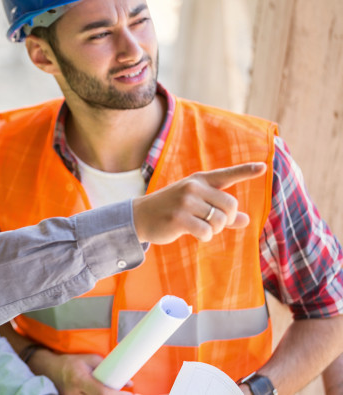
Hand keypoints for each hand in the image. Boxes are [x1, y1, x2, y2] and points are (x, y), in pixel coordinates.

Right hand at [46, 353, 132, 394]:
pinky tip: (105, 393)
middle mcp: (75, 393)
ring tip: (118, 393)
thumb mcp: (90, 359)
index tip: (131, 394)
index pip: (102, 392)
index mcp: (80, 380)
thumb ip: (109, 369)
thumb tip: (129, 383)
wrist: (51, 368)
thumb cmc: (71, 362)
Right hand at [132, 162, 266, 242]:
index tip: (263, 167)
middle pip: (230, 205)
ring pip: (220, 221)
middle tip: (212, 223)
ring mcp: (185, 201)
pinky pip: (207, 232)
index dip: (246, 171)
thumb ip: (221, 212)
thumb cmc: (172, 210)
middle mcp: (194, 187)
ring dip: (215, 230)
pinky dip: (205, 237)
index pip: (227, 174)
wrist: (140, 216)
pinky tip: (193, 233)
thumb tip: (245, 220)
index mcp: (200, 180)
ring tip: (201, 227)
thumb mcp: (196, 206)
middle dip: (226, 219)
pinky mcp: (179, 218)